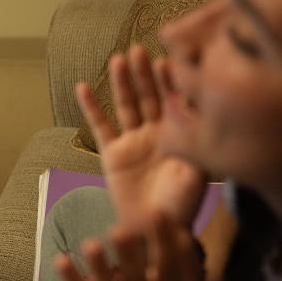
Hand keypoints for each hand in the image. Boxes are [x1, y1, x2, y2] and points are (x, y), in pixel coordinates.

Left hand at [56, 211, 202, 280]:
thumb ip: (185, 259)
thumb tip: (180, 226)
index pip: (168, 263)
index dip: (164, 238)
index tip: (156, 211)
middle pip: (136, 278)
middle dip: (128, 255)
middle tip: (119, 230)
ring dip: (98, 267)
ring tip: (89, 243)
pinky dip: (72, 279)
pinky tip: (60, 258)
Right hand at [77, 45, 205, 229]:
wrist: (156, 231)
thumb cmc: (183, 204)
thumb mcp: (198, 170)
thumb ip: (193, 140)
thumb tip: (192, 106)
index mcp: (180, 135)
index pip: (175, 100)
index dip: (171, 80)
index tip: (168, 59)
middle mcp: (157, 133)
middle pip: (149, 96)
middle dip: (145, 73)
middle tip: (139, 50)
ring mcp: (133, 141)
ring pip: (127, 105)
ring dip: (122, 82)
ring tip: (118, 60)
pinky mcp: (112, 153)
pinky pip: (100, 125)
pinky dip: (91, 107)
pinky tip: (82, 86)